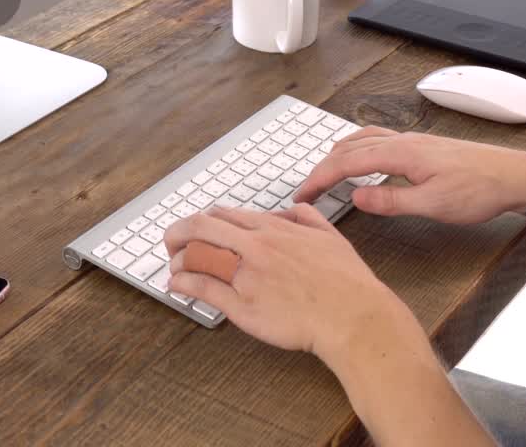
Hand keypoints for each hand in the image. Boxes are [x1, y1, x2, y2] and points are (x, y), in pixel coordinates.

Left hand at [164, 204, 403, 359]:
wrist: (354, 316)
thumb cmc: (346, 282)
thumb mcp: (330, 235)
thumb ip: (307, 217)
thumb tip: (292, 209)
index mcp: (274, 228)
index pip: (224, 214)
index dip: (202, 220)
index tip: (196, 229)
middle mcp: (256, 246)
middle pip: (201, 227)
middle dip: (178, 232)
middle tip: (171, 243)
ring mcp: (247, 274)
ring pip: (198, 256)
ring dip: (179, 260)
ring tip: (174, 266)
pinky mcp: (243, 304)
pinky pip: (204, 288)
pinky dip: (184, 284)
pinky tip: (177, 286)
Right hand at [292, 128, 525, 224]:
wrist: (516, 176)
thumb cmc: (481, 191)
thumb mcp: (433, 205)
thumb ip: (391, 200)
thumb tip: (356, 198)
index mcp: (402, 154)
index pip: (347, 163)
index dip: (320, 179)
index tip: (302, 194)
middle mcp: (404, 141)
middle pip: (350, 148)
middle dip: (323, 168)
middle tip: (307, 190)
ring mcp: (414, 141)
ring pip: (364, 139)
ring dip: (339, 155)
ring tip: (326, 172)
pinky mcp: (424, 147)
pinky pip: (379, 140)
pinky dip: (359, 148)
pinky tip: (365, 160)